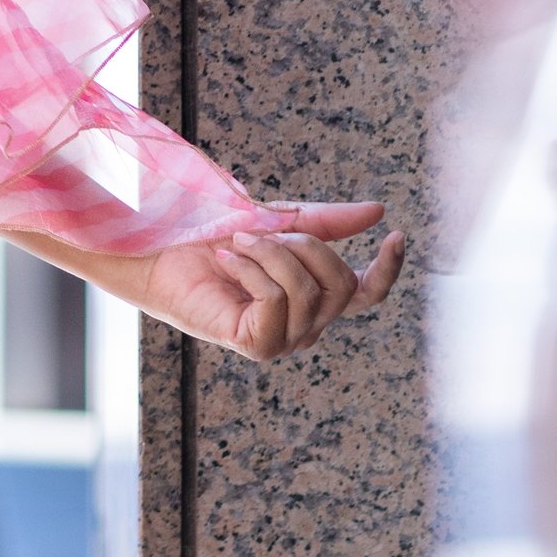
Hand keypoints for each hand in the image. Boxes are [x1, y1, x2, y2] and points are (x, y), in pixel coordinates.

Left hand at [128, 200, 406, 360]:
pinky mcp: (256, 346)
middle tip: (261, 231)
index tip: (394, 235)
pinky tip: (226, 262)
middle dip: (305, 245)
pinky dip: (252, 272)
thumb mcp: (279, 221)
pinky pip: (277, 303)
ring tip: (237, 244)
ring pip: (308, 292)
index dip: (387, 270)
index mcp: (315, 295)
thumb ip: (327, 222)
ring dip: (271, 254)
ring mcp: (282, 340)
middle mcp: (306, 324)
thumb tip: (377, 210)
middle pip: (341, 285)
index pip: (367, 293)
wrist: (162, 249)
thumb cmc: (214, 236)